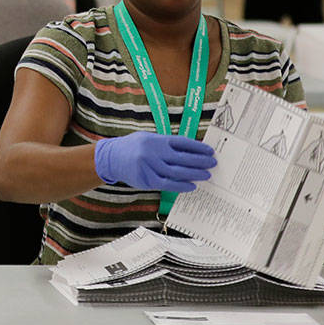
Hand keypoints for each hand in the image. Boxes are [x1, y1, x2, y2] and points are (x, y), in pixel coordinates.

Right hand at [93, 131, 215, 191]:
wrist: (110, 158)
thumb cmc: (133, 147)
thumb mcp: (148, 139)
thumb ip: (166, 144)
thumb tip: (190, 152)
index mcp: (156, 140)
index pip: (182, 143)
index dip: (198, 147)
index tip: (210, 151)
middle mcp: (153, 152)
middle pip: (182, 158)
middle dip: (200, 161)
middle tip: (213, 163)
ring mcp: (149, 167)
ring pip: (177, 172)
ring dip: (194, 174)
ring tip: (206, 175)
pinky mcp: (146, 180)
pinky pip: (168, 184)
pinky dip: (181, 185)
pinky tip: (192, 185)